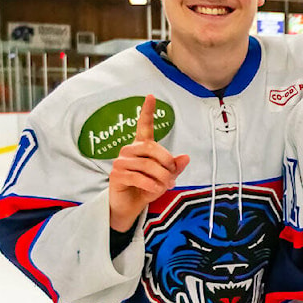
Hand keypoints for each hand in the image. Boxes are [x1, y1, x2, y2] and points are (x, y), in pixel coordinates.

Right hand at [108, 95, 189, 230]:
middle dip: (167, 164)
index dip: (147, 111)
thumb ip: (175, 167)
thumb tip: (186, 157)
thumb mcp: (165, 177)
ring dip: (162, 178)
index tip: (151, 96)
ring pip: (149, 166)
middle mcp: (129, 151)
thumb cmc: (147, 188)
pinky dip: (152, 186)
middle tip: (172, 178)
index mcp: (141, 147)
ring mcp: (120, 162)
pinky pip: (140, 178)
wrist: (129, 206)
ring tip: (164, 186)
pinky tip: (155, 190)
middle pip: (154, 149)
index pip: (143, 126)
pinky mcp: (116, 175)